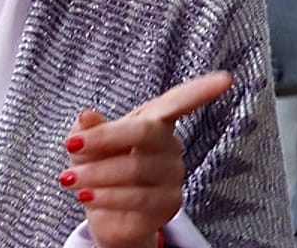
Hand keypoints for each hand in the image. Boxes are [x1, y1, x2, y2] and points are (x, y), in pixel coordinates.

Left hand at [58, 72, 233, 247]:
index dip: (201, 91)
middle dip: (105, 139)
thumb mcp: (87, 146)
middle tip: (72, 147)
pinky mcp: (169, 203)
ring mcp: (173, 175)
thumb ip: (87, 130)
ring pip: (136, 169)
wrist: (108, 216)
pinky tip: (88, 197)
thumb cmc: (101, 169)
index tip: (225, 80)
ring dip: (96, 175)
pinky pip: (137, 198)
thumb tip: (86, 115)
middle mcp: (170, 145)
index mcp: (155, 121)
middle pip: (146, 133)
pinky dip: (106, 197)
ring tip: (71, 180)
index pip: (179, 102)